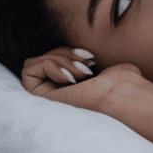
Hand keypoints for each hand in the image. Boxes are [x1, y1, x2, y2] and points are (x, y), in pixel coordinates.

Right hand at [21, 47, 152, 121]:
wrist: (123, 96)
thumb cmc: (121, 84)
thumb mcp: (103, 65)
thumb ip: (87, 63)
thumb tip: (85, 59)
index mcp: (67, 90)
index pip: (51, 60)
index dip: (66, 53)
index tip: (89, 60)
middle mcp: (54, 97)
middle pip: (41, 60)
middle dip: (63, 55)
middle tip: (86, 68)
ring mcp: (44, 99)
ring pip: (34, 63)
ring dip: (60, 60)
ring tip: (83, 74)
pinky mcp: (37, 98)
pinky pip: (29, 69)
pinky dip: (50, 65)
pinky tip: (72, 79)